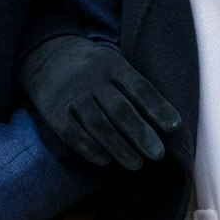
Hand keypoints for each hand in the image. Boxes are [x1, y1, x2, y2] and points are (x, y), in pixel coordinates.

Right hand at [19, 35, 180, 169]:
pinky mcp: (53, 111)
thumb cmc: (91, 68)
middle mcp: (91, 77)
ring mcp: (71, 94)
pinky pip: (72, 133)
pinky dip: (89, 148)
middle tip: (158, 154)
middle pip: (120, 109)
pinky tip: (105, 161)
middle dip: (140, 133)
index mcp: (112, 64)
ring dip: (119, 147)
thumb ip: (134, 87)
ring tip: (137, 164)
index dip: (157, 107)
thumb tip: (166, 121)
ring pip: (98, 124)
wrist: (45, 56)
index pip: (139, 87)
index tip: (174, 126)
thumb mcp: (113, 65)